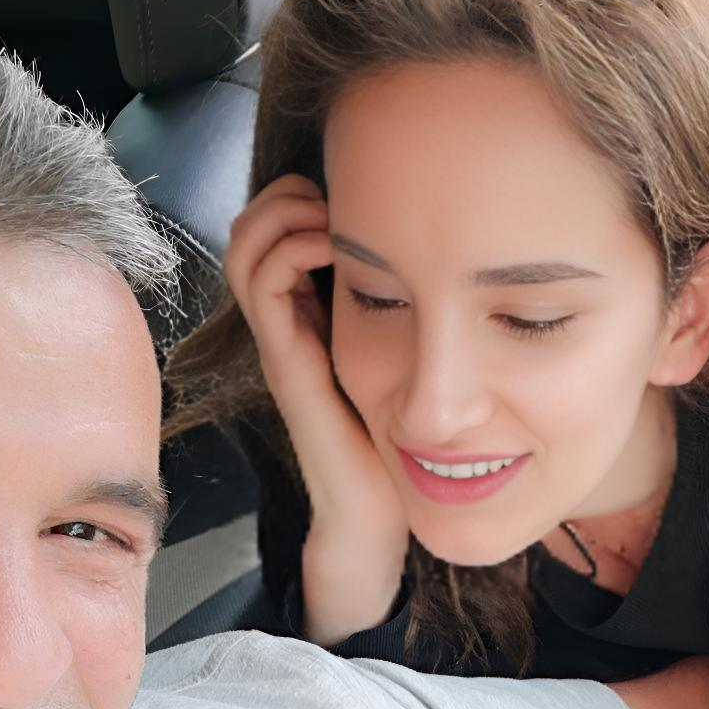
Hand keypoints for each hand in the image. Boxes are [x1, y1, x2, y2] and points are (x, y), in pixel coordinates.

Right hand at [224, 174, 408, 638]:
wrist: (379, 517)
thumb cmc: (403, 445)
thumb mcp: (413, 364)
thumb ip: (418, 317)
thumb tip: (461, 260)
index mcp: (315, 317)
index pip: (280, 227)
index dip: (306, 195)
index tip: (363, 198)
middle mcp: (290, 324)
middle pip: (254, 225)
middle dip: (288, 192)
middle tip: (342, 196)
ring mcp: (282, 341)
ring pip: (248, 243)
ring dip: (285, 212)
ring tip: (337, 217)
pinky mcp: (287, 362)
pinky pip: (265, 282)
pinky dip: (294, 246)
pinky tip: (342, 246)